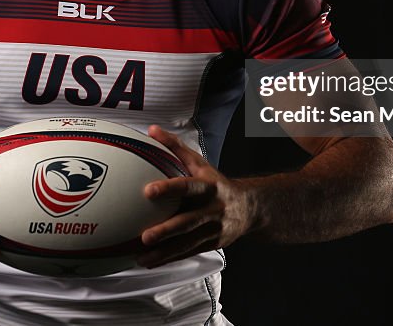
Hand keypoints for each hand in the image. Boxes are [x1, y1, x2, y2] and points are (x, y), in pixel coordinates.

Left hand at [137, 125, 256, 268]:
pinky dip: (169, 258)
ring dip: (165, 251)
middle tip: (145, 236)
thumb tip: (152, 130)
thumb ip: (175, 147)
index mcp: (208, 186)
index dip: (169, 188)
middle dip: (167, 230)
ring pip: (187, 243)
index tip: (148, 191)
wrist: (250, 208)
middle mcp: (212, 209)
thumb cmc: (216, 183)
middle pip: (188, 221)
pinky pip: (188, 252)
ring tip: (142, 256)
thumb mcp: (200, 163)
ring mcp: (213, 229)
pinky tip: (150, 262)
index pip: (188, 186)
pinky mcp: (211, 244)